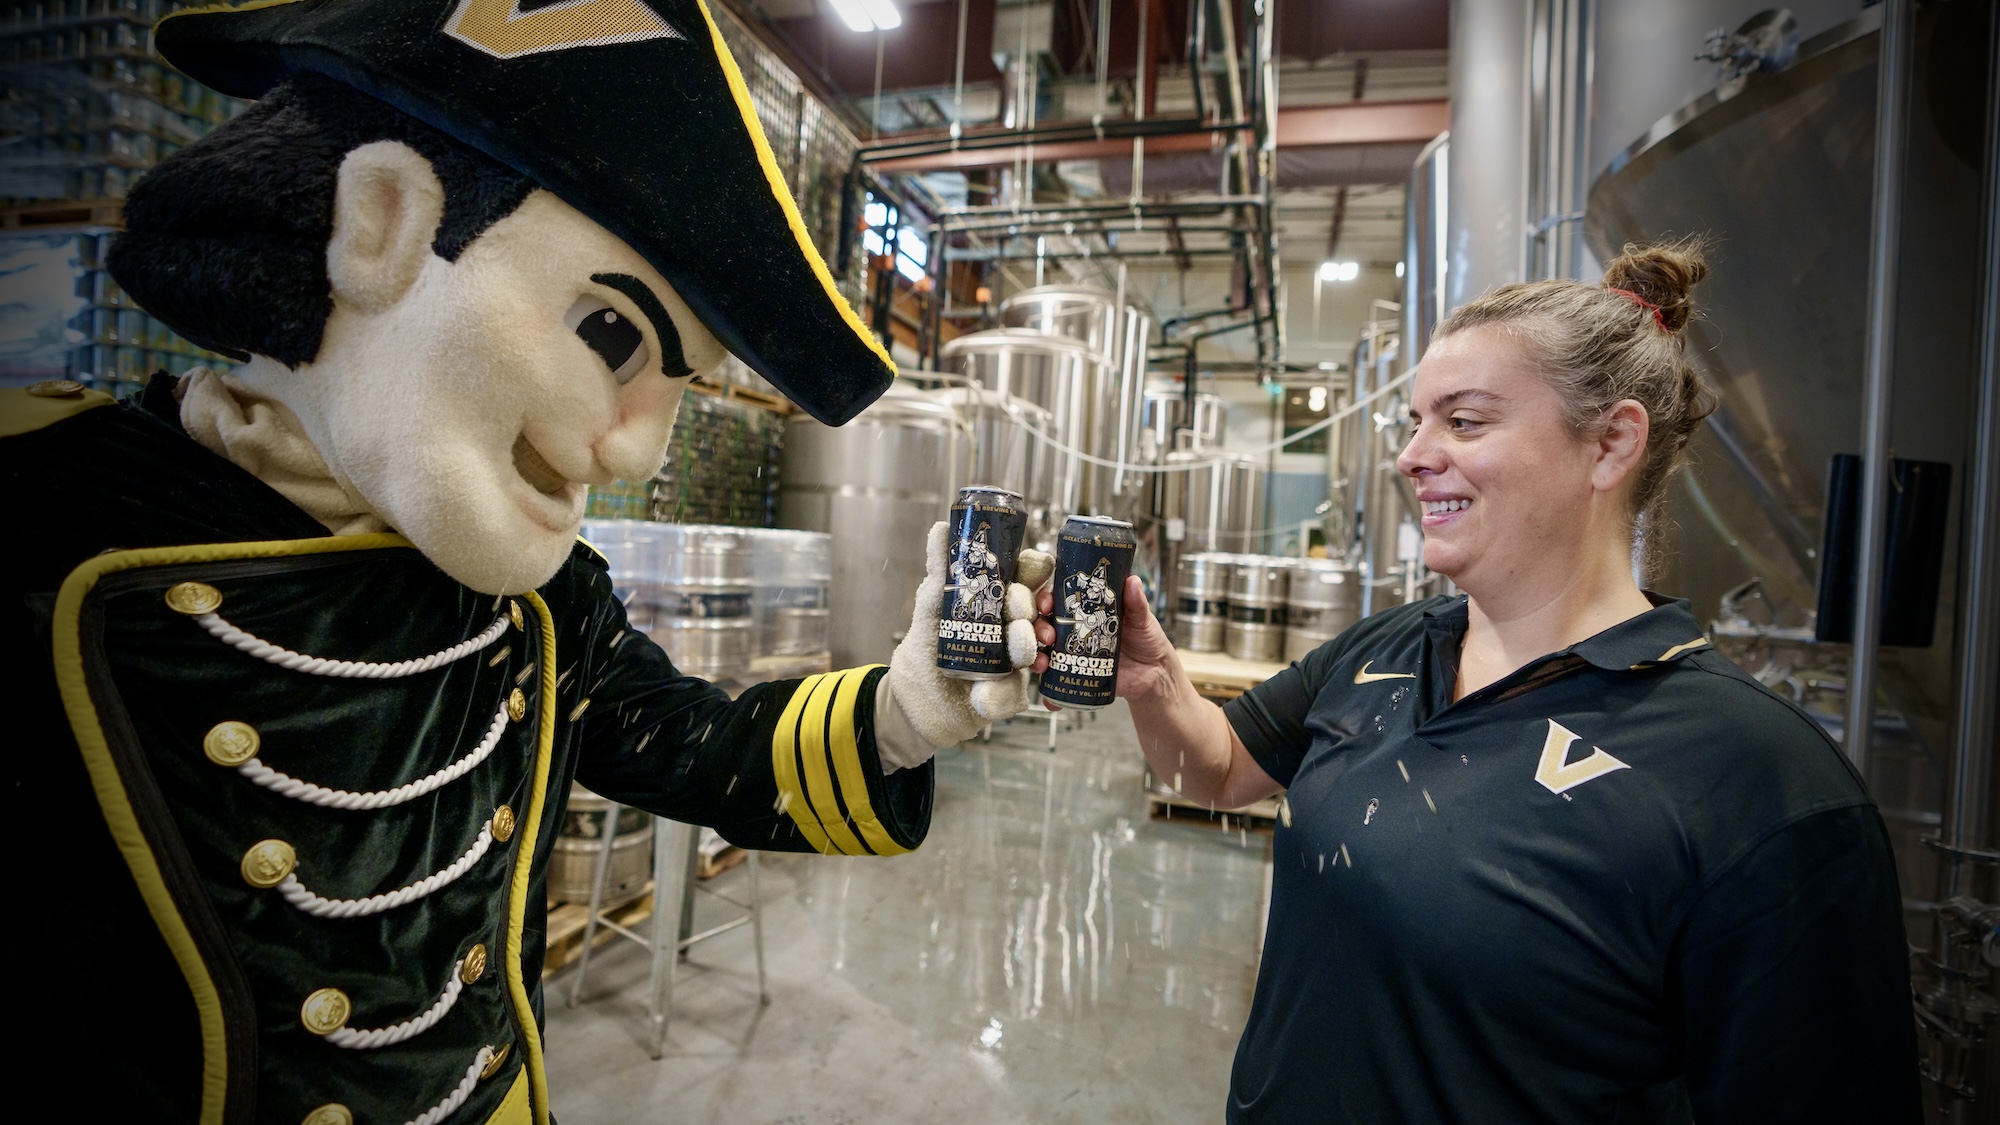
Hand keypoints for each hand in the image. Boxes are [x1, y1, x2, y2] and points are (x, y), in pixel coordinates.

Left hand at [881, 522, 1054, 762]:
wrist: (911, 701)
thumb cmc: (926, 647)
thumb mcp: (932, 606)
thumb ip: (942, 571)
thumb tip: (942, 529)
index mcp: (1000, 601)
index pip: (1029, 577)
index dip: (1035, 572)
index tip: (1035, 568)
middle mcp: (1013, 629)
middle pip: (1035, 611)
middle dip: (1027, 608)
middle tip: (1018, 613)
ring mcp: (1015, 664)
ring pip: (1035, 652)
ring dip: (1027, 647)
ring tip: (1018, 653)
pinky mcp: (1008, 697)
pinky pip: (1012, 697)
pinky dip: (997, 697)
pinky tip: (985, 696)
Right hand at [1035, 574, 1175, 708]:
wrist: (1155, 674)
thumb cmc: (1147, 640)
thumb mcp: (1142, 619)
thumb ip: (1136, 603)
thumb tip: (1133, 581)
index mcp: (1087, 610)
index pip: (1058, 598)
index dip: (1046, 598)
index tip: (1048, 604)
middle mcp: (1074, 629)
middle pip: (1044, 623)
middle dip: (1039, 628)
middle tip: (1048, 637)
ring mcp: (1073, 652)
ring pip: (1044, 650)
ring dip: (1036, 656)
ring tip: (1044, 663)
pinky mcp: (1076, 674)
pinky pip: (1056, 681)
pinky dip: (1048, 691)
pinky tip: (1050, 697)